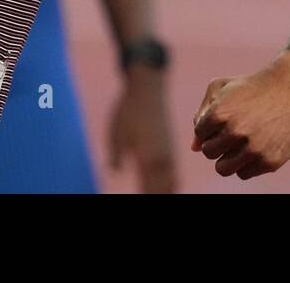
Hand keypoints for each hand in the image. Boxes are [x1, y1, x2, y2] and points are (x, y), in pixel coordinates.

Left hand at [109, 69, 176, 192]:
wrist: (148, 89)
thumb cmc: (127, 111)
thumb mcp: (115, 133)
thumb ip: (115, 156)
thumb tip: (116, 173)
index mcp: (149, 159)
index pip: (149, 192)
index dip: (143, 198)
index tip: (131, 201)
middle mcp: (163, 160)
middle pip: (162, 191)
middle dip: (154, 196)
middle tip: (142, 195)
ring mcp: (169, 154)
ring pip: (171, 184)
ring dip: (163, 192)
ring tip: (151, 193)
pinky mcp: (170, 148)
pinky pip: (173, 174)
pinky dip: (169, 185)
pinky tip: (161, 187)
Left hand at [191, 50, 289, 179]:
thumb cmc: (252, 86)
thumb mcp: (221, 87)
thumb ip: (202, 114)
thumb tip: (194, 148)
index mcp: (219, 113)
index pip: (200, 133)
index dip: (210, 127)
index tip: (224, 118)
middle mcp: (236, 132)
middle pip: (209, 153)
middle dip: (216, 144)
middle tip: (230, 134)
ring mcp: (254, 149)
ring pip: (223, 169)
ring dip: (227, 159)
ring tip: (238, 146)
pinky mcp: (270, 161)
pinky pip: (245, 174)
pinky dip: (246, 164)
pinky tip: (254, 149)